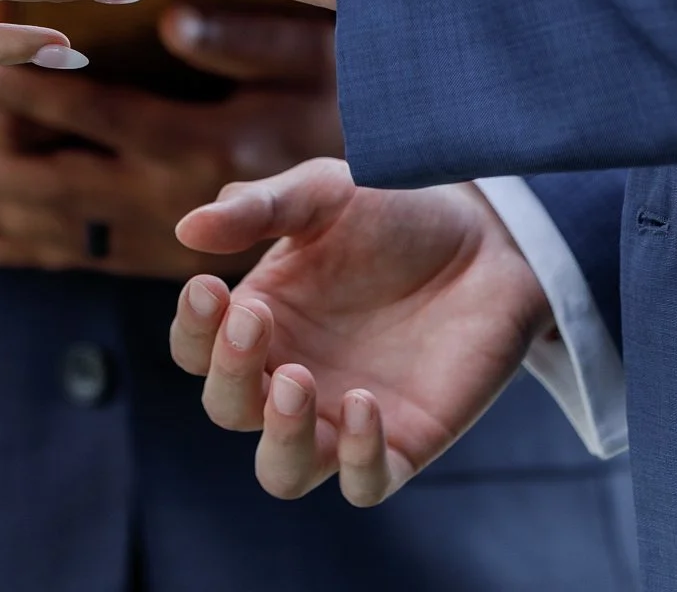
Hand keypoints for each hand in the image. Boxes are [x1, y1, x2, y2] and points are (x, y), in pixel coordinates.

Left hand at [0, 4, 343, 278]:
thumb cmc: (370, 106)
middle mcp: (183, 202)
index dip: (34, 86)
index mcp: (210, 143)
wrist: (416, 223)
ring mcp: (175, 243)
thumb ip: (250, 41)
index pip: (101, 115)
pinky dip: (25, 252)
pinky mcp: (176, 266)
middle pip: (59, 179)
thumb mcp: (326, 58)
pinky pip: (86, 263)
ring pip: (60, 226)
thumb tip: (171, 20)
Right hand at [169, 160, 551, 506]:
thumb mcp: (323, 193)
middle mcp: (290, 377)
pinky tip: (364, 402)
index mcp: (259, 322)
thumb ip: (257, 207)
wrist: (490, 234)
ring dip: (278, 436)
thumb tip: (186, 231)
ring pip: (282, 472)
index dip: (192, 329)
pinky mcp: (405, 443)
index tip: (210, 288)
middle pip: (228, 410)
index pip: (195, 349)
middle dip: (230, 372)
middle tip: (254, 318)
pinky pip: (364, 484)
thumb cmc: (395, 210)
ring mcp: (342, 417)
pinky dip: (356, 458)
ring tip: (296, 380)